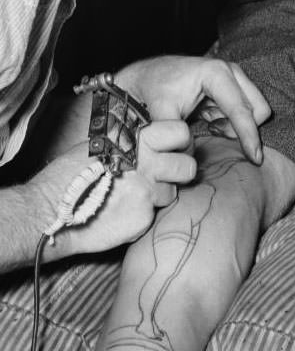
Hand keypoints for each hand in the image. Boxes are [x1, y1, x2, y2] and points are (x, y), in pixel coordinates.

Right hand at [37, 120, 195, 254]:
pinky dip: (143, 214)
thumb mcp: (100, 144)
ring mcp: (147, 192)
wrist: (50, 210)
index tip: (173, 149)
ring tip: (133, 195)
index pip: (181, 132)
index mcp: (136, 139)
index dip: (181, 142)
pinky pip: (155, 214)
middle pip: (188, 166)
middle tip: (165, 176)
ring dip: (159, 195)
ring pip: (174, 193)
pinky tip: (123, 211)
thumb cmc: (70, 174)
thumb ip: (130, 141)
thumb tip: (152, 137)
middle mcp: (147, 164)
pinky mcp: (144, 218)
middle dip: (180, 173)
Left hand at [116, 55, 270, 163]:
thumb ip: (175, 134)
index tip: (255, 159)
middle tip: (214, 132)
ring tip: (209, 125)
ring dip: (236, 126)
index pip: (241, 109)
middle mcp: (231, 72)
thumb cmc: (154, 90)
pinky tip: (210, 121)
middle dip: (244, 129)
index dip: (249, 136)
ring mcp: (234, 78)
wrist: (148, 76)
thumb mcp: (159, 111)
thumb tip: (192, 155)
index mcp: (216, 73)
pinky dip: (232, 123)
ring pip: (254, 111)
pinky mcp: (233, 88)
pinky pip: (245, 113)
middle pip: (259, 108)